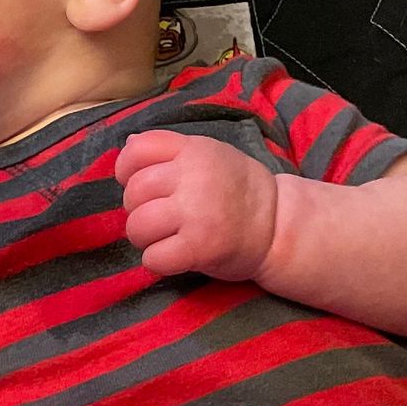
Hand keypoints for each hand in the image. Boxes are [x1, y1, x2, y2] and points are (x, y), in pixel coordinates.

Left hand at [115, 130, 278, 280]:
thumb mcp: (209, 155)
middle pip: (134, 192)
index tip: (138, 183)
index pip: (138, 150)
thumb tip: (128, 144)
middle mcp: (194, 178)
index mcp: (194, 150)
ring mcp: (197, 213)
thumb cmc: (238, 190)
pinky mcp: (201, 247)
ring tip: (163, 238)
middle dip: (137, 209)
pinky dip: (157, 261)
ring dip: (143, 237)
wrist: (279, 226)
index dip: (126, 168)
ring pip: (138, 226)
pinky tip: (172, 256)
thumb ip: (171, 151)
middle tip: (158, 217)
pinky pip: (154, 257)